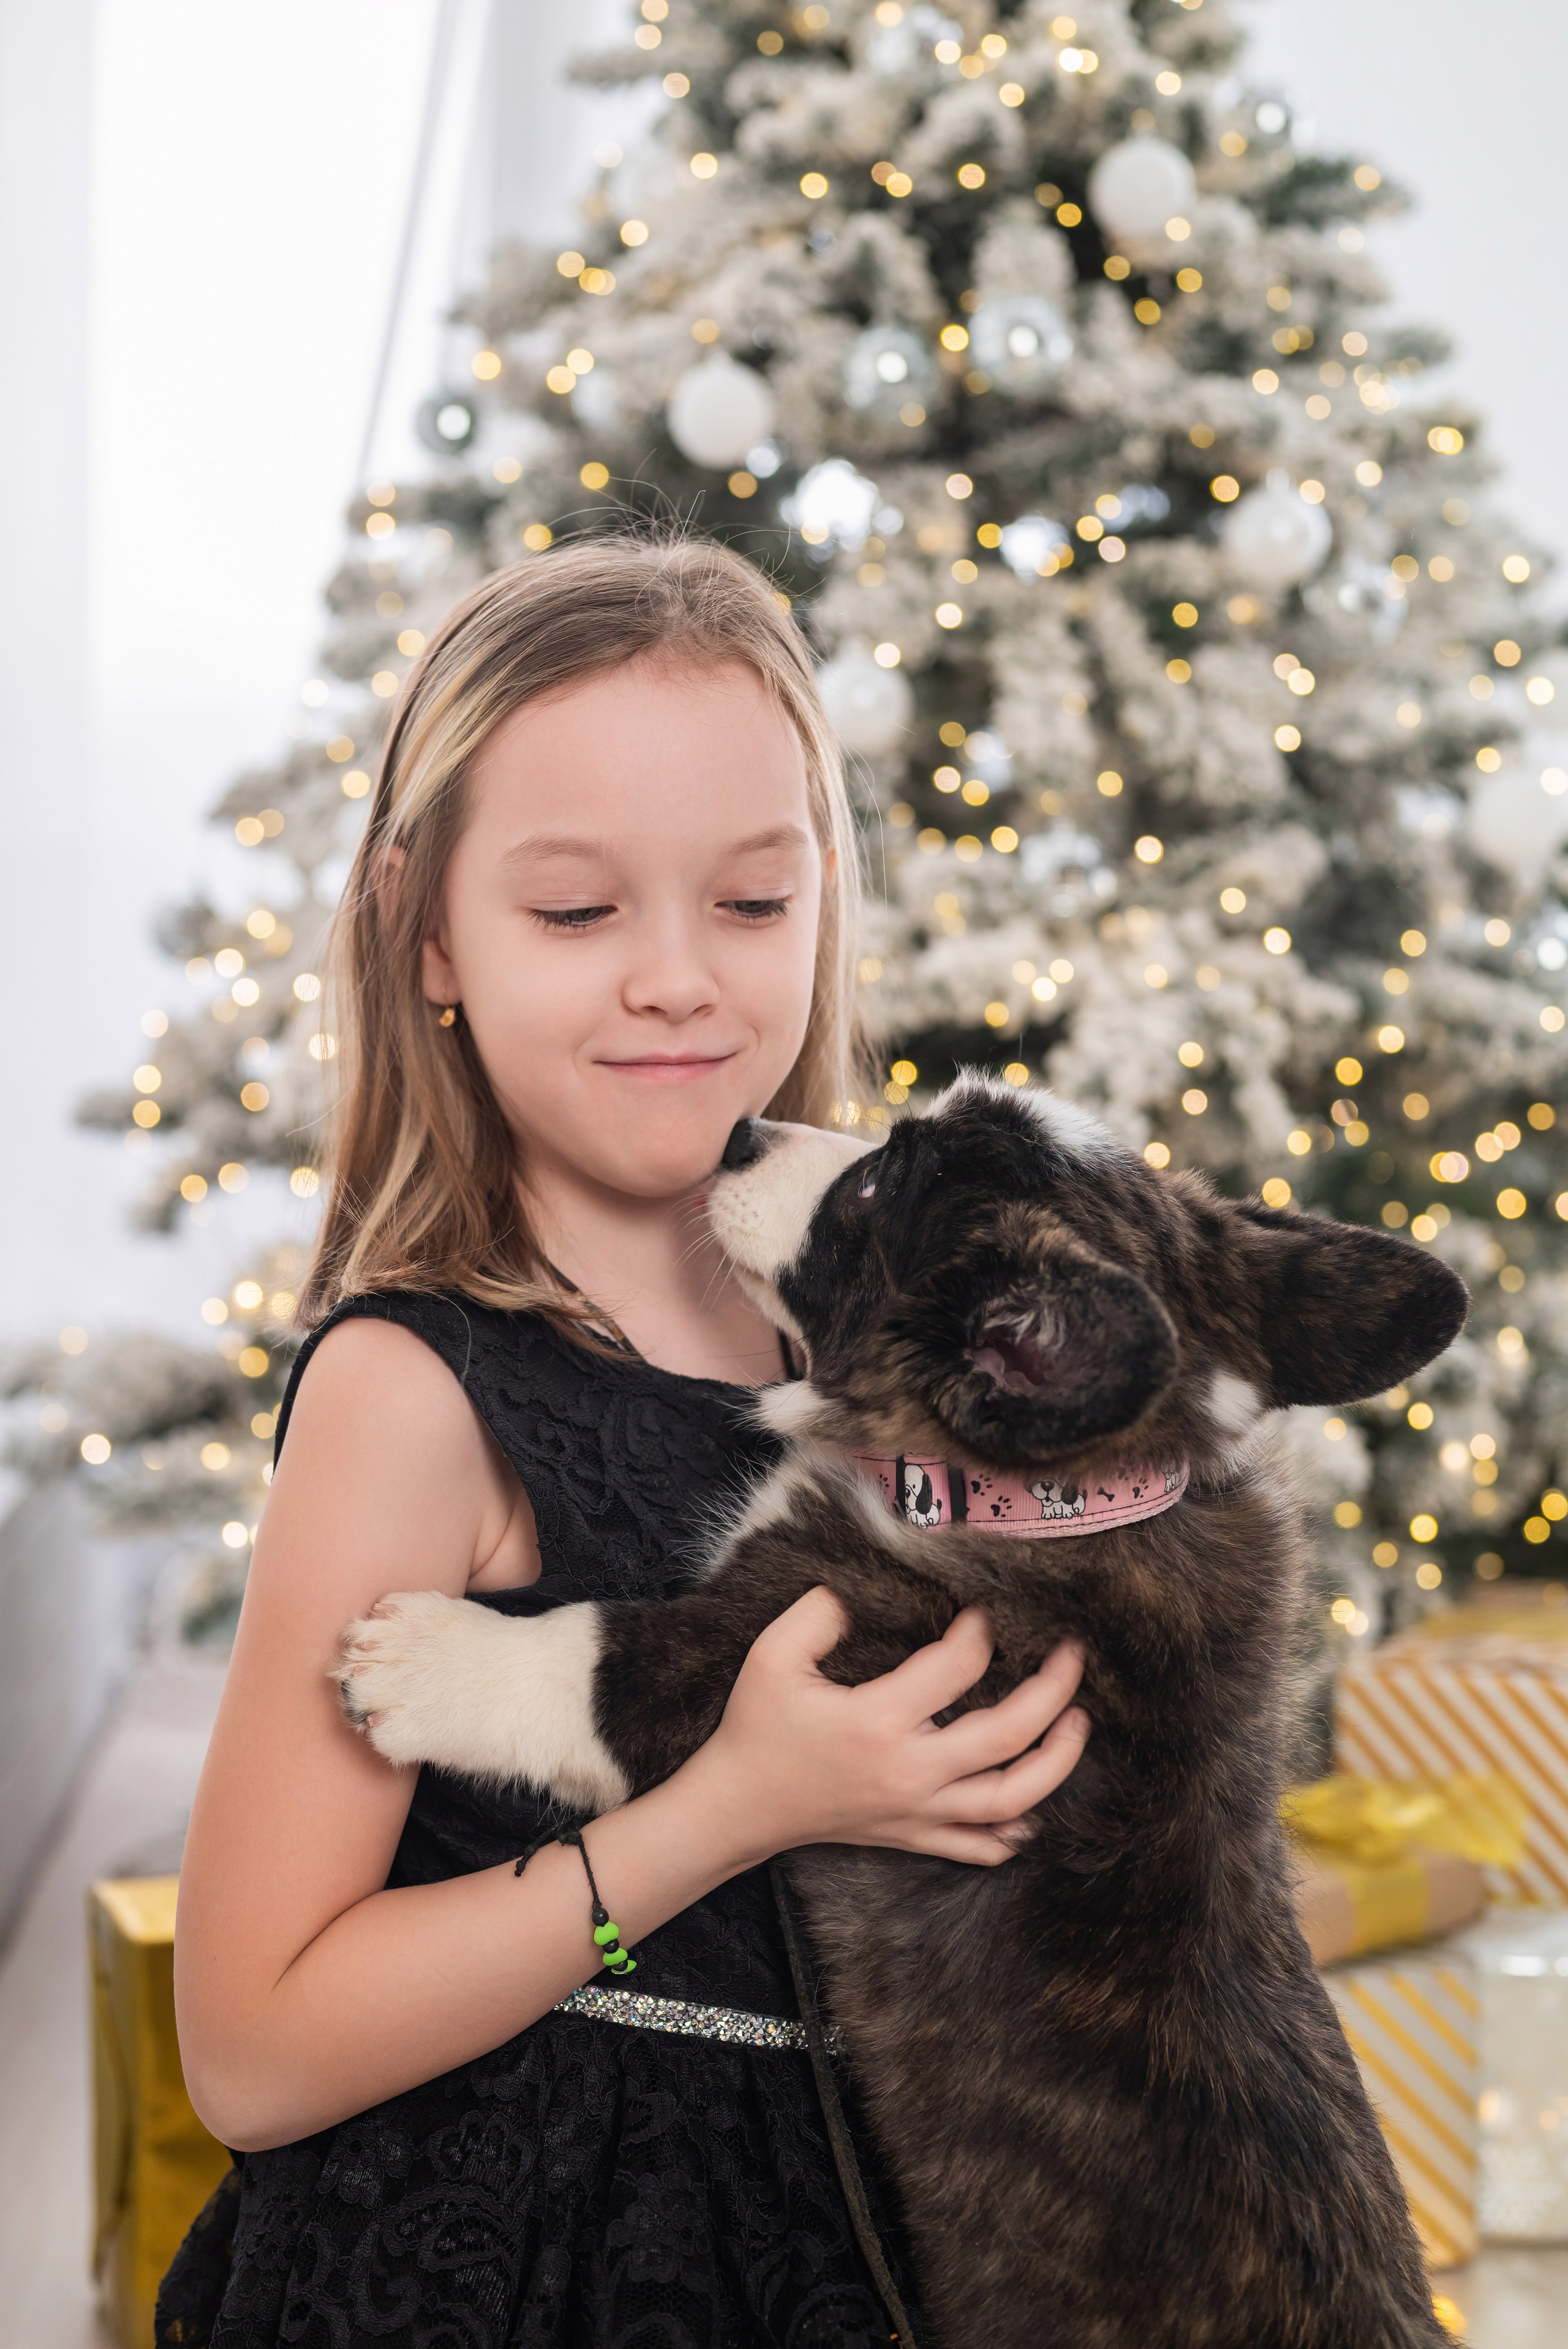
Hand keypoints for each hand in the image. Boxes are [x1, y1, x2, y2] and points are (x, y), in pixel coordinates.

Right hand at [685, 1588, 1088, 1868]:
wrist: (737, 1807)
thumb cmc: (756, 1728)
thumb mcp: (772, 1656)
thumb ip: (819, 1613)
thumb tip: (862, 1592)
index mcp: (878, 1720)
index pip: (957, 1668)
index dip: (981, 1631)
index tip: (985, 1607)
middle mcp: (909, 1771)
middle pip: (1008, 1735)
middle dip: (1053, 1690)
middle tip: (1072, 1654)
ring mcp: (917, 1811)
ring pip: (1012, 1798)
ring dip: (1056, 1761)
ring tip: (1077, 1723)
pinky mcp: (913, 1835)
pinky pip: (981, 1845)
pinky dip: (1017, 1829)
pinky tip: (1036, 1805)